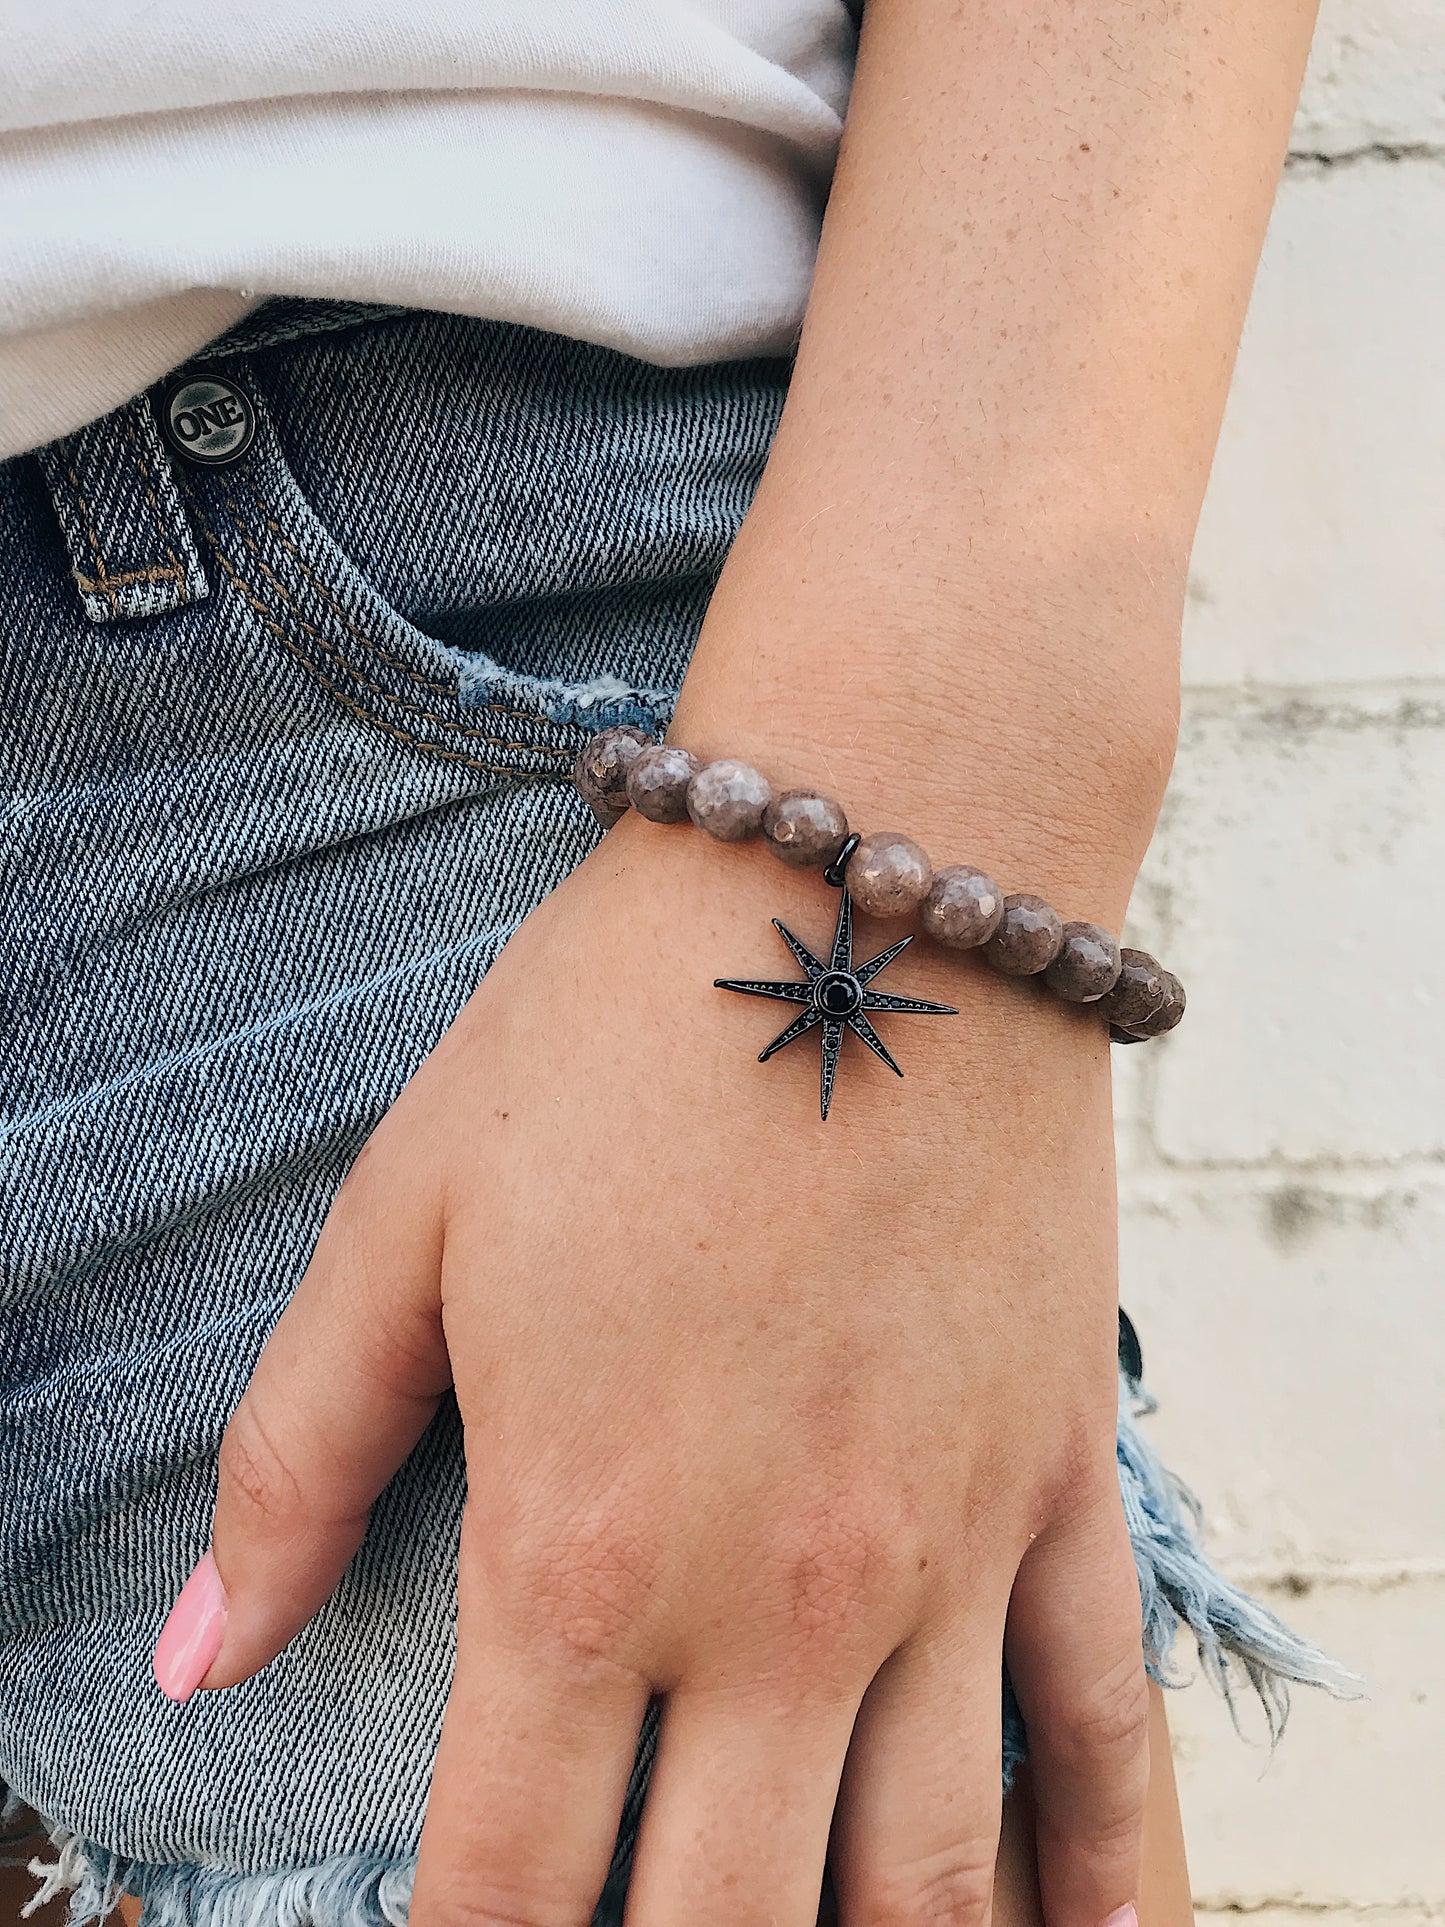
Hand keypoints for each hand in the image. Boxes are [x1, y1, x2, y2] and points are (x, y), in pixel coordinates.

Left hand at [166, 808, 1150, 1926]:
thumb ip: (299, 1452)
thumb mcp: (409, 1215)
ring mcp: (943, 1554)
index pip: (500, 1879)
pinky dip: (1104, 1882)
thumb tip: (195, 1657)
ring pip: (924, 1885)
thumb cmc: (624, 1031)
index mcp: (582, 1542)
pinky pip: (1109, 1733)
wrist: (873, 881)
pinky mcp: (1058, 1481)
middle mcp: (776, 1597)